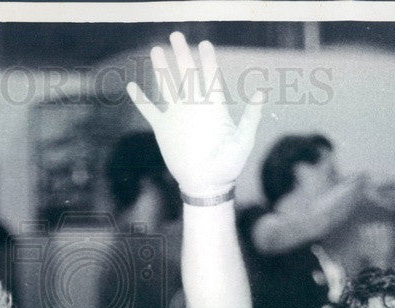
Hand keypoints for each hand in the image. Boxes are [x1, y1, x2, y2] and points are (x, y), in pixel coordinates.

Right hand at [127, 31, 262, 197]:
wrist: (206, 185)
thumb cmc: (228, 166)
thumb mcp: (243, 141)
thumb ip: (250, 117)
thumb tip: (261, 92)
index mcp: (213, 107)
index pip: (210, 76)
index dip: (208, 60)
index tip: (205, 44)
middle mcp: (194, 107)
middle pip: (186, 74)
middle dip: (181, 54)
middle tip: (176, 35)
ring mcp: (178, 117)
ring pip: (167, 86)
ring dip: (161, 69)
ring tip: (156, 50)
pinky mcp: (164, 129)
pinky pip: (149, 110)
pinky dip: (141, 99)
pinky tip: (133, 86)